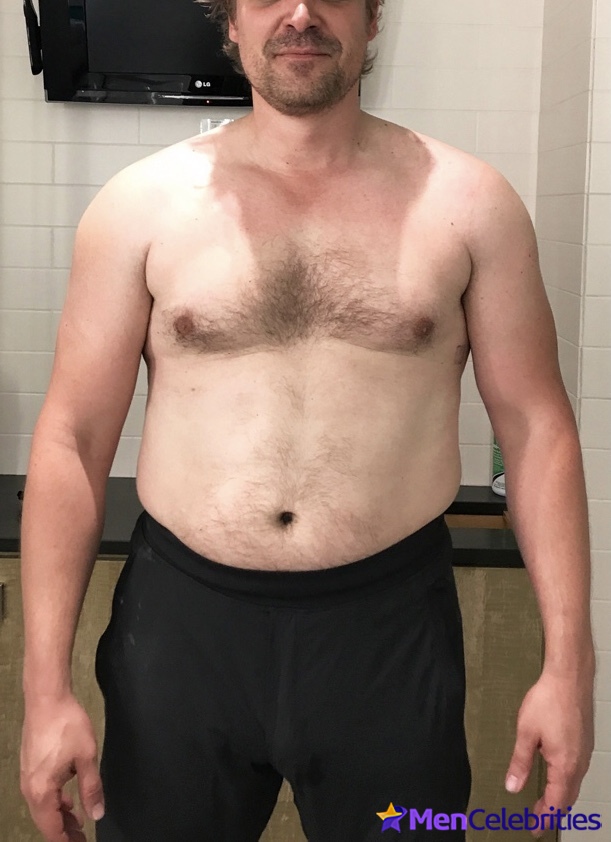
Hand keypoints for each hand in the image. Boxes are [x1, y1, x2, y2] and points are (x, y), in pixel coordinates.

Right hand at [20, 693, 104, 841]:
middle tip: (82, 837)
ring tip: (78, 822)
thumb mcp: (86, 757)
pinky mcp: (29, 766)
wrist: (46, 698)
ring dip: (59, 817)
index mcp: (42, 791)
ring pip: (42, 808)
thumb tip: (97, 814)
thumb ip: (91, 788)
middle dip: (64, 832)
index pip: (53, 829)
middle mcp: (30, 789)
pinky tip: (68, 798)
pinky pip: (40, 794)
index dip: (68, 840)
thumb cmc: (67, 725)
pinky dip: (54, 802)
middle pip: (45, 821)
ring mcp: (27, 777)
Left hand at [505, 668, 593, 837]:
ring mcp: (584, 752)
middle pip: (567, 797)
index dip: (544, 818)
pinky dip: (566, 781)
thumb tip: (513, 786)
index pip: (555, 803)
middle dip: (552, 810)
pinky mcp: (584, 741)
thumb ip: (520, 762)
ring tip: (544, 801)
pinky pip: (576, 770)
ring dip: (559, 796)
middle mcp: (579, 763)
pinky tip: (556, 775)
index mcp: (564, 765)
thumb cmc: (548, 700)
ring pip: (573, 784)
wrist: (569, 678)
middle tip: (537, 819)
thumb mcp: (526, 732)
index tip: (535, 829)